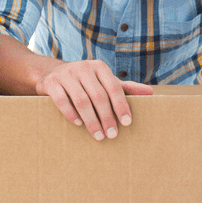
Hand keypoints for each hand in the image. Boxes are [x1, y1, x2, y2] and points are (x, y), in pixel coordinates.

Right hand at [37, 59, 151, 139]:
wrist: (51, 73)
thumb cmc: (83, 80)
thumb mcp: (103, 81)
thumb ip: (124, 87)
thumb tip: (150, 93)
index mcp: (99, 67)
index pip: (114, 88)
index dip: (121, 106)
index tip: (126, 123)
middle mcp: (83, 67)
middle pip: (98, 96)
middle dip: (106, 117)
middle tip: (112, 135)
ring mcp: (65, 74)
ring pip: (81, 100)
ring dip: (91, 120)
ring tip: (98, 135)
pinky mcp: (51, 83)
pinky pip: (62, 101)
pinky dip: (71, 114)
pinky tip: (79, 124)